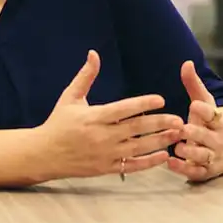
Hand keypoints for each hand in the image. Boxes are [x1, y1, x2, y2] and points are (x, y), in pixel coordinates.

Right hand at [38, 50, 183, 179]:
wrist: (44, 154)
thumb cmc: (58, 123)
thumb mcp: (70, 97)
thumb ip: (85, 76)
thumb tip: (94, 53)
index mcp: (94, 117)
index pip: (123, 109)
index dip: (143, 104)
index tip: (161, 99)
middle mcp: (101, 136)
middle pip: (136, 129)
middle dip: (159, 124)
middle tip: (179, 119)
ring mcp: (104, 154)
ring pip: (137, 148)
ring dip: (159, 141)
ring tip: (176, 135)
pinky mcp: (105, 169)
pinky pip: (131, 166)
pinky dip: (148, 162)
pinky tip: (163, 155)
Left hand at [167, 61, 222, 181]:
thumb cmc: (210, 122)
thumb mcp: (204, 103)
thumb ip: (194, 85)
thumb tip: (186, 63)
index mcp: (217, 120)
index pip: (213, 115)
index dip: (204, 110)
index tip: (194, 104)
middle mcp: (218, 139)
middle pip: (209, 137)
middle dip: (197, 134)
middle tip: (183, 129)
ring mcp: (213, 156)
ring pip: (204, 156)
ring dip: (191, 152)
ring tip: (177, 147)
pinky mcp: (206, 171)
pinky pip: (197, 173)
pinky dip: (184, 169)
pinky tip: (170, 163)